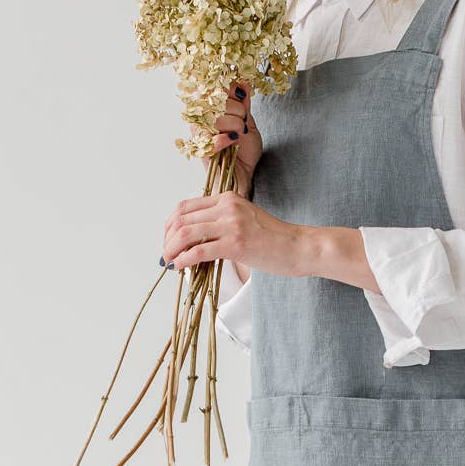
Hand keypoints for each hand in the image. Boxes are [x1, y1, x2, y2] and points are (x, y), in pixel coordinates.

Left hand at [162, 188, 308, 277]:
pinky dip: (184, 260)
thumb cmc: (274, 239)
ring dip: (172, 250)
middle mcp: (227, 206)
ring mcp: (232, 224)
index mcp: (227, 198)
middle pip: (182, 219)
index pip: (186, 207)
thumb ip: (220, 224)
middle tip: (165, 255)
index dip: (170, 225)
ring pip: (187, 233)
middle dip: (167, 239)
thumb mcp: (244, 221)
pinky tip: (180, 267)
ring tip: (169, 262)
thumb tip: (194, 241)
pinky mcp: (236, 244)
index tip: (167, 241)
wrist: (299, 247)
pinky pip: (199, 251)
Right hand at [205, 78, 261, 189]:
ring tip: (240, 134)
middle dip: (237, 110)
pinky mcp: (201, 151)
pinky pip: (212, 139)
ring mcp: (200, 135)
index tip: (242, 101)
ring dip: (235, 125)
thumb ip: (244, 104)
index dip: (231, 91)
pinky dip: (226, 138)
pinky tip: (234, 141)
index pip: (215, 88)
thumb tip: (243, 82)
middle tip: (244, 123)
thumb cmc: (244, 151)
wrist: (245, 175)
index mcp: (211, 109)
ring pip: (215, 118)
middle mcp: (201, 119)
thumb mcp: (249, 122)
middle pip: (216, 100)